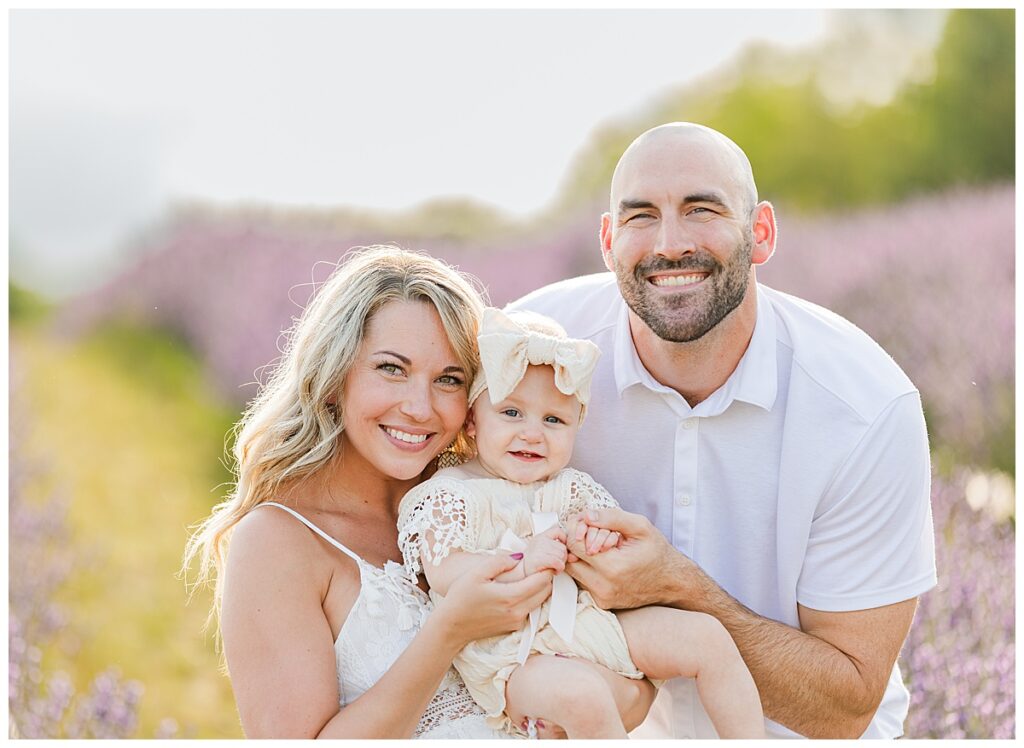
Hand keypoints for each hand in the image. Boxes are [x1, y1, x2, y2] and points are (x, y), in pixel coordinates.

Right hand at [436, 553, 553, 646]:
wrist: (452, 626)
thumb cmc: (461, 598)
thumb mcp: (476, 574)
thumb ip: (499, 562)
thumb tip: (519, 557)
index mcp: (510, 597)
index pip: (541, 581)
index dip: (547, 568)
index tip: (547, 558)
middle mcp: (517, 612)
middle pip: (545, 591)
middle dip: (546, 577)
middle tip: (542, 563)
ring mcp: (516, 621)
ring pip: (540, 601)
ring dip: (541, 588)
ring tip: (532, 573)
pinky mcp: (514, 627)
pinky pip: (530, 609)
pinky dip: (532, 598)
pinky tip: (521, 588)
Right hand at [523, 525, 567, 574]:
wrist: (518, 574)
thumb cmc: (531, 565)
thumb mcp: (544, 553)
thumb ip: (558, 551)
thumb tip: (574, 556)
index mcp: (540, 537)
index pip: (558, 531)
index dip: (564, 539)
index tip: (562, 549)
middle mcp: (540, 540)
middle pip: (563, 547)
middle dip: (563, 558)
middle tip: (556, 564)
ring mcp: (539, 548)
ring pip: (562, 555)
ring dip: (561, 564)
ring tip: (553, 568)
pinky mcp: (540, 559)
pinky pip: (558, 562)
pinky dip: (559, 568)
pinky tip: (554, 571)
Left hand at [565, 508, 700, 609]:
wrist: (672, 582)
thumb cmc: (657, 552)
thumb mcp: (640, 526)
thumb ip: (611, 517)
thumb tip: (586, 515)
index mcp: (613, 567)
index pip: (573, 545)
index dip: (577, 529)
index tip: (588, 524)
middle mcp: (604, 587)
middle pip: (568, 559)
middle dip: (576, 543)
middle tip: (592, 535)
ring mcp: (602, 597)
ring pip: (573, 571)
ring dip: (580, 557)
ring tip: (599, 548)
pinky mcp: (602, 603)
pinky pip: (583, 581)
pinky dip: (587, 569)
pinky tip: (603, 561)